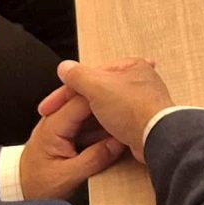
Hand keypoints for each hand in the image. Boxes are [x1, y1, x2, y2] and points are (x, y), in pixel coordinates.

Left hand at [16, 92, 128, 199]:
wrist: (18, 192)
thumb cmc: (36, 186)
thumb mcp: (66, 177)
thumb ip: (93, 159)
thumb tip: (119, 142)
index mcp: (54, 126)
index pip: (82, 101)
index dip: (105, 98)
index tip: (127, 103)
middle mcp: (57, 119)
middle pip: (88, 100)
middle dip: (109, 102)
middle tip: (133, 108)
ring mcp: (63, 125)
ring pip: (90, 110)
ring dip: (109, 113)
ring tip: (131, 118)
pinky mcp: (69, 133)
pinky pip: (90, 122)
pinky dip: (104, 125)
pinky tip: (119, 130)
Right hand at [49, 57, 176, 160]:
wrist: (156, 138)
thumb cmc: (133, 109)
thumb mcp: (98, 87)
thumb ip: (79, 76)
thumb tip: (65, 67)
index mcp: (130, 66)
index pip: (89, 75)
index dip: (65, 90)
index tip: (48, 106)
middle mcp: (137, 80)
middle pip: (96, 88)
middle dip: (74, 101)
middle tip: (54, 114)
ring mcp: (139, 101)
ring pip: (104, 105)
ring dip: (87, 113)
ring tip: (68, 124)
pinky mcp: (140, 119)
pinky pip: (114, 118)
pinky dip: (100, 123)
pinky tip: (90, 131)